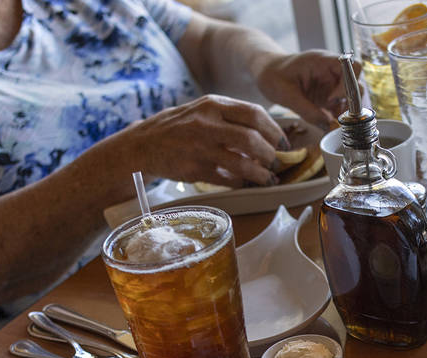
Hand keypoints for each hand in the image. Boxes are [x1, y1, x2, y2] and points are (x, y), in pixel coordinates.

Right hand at [125, 94, 287, 186]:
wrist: (143, 144)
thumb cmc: (180, 128)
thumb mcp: (203, 111)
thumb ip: (231, 117)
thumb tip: (268, 134)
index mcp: (213, 105)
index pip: (254, 113)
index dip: (274, 130)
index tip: (283, 142)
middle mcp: (207, 124)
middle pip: (252, 139)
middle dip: (271, 154)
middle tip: (277, 162)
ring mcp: (199, 147)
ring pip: (242, 163)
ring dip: (261, 174)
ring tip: (268, 178)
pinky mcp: (194, 169)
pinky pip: (227, 179)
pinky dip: (241, 183)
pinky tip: (246, 183)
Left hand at [255, 50, 356, 128]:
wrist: (267, 73)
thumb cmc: (273, 76)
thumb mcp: (286, 94)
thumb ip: (306, 110)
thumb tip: (327, 125)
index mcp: (323, 62)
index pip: (352, 67)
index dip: (349, 83)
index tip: (332, 98)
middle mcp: (332, 72)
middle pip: (356, 84)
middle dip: (351, 102)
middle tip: (338, 117)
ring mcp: (331, 84)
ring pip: (351, 98)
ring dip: (346, 112)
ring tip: (333, 123)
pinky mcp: (328, 97)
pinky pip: (340, 108)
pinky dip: (338, 118)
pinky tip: (328, 125)